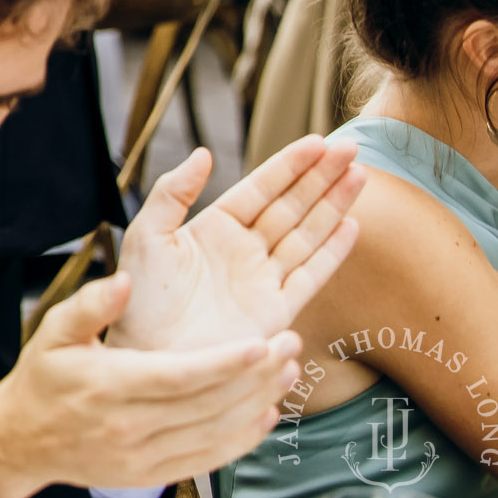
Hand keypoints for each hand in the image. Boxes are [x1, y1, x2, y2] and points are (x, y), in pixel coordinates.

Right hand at [0, 271, 305, 497]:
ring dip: (258, 402)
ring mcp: (144, 455)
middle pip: (208, 404)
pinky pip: (210, 458)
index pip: (179, 376)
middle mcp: (130, 425)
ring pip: (216, 432)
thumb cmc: (43, 378)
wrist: (25, 440)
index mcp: (107, 386)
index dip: (224, 363)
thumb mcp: (53, 331)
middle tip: (289, 344)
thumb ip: (91, 305)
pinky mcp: (154, 474)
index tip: (261, 343)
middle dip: (256, 375)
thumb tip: (125, 281)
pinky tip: (265, 413)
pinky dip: (244, 439)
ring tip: (287, 371)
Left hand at [107, 137, 363, 353]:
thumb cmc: (137, 297)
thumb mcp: (148, 236)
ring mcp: (263, 280)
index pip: (260, 188)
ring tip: (360, 175)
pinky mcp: (276, 312)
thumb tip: (203, 152)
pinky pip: (311, 275)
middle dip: (322, 178)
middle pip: (292, 206)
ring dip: (334, 206)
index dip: (290, 165)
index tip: (319, 141)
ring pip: (307, 234)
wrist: (146, 355)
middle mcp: (244, 251)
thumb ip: (173, 193)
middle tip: (352, 148)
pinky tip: (352, 225)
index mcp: (213, 228)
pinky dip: (333, 252)